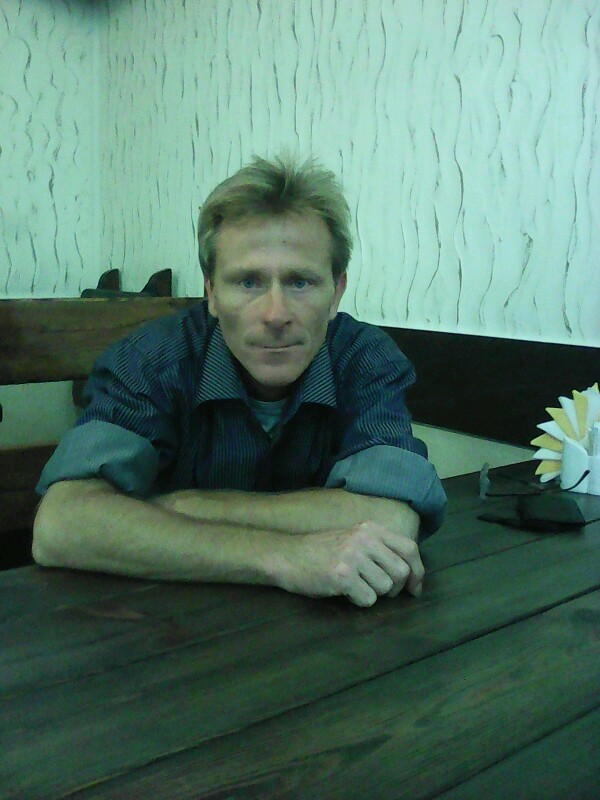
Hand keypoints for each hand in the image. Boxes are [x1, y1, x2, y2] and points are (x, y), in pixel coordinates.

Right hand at [276, 521, 423, 607]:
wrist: (286, 555)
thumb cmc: (321, 552)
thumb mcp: (353, 539)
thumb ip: (379, 549)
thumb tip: (411, 575)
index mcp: (370, 529)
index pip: (409, 548)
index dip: (417, 571)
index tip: (414, 588)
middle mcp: (365, 539)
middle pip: (401, 572)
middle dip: (394, 588)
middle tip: (377, 591)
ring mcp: (353, 556)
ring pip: (385, 588)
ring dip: (373, 594)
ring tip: (355, 586)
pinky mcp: (342, 575)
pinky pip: (368, 599)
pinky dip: (358, 601)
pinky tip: (344, 591)